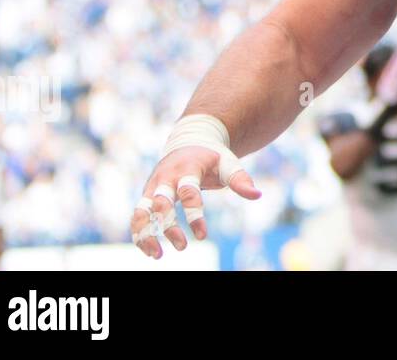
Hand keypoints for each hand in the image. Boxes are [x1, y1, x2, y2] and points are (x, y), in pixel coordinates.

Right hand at [131, 146, 260, 259]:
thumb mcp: (228, 163)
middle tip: (182, 247)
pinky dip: (139, 233)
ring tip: (157, 255)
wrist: (189, 141)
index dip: (195, 216)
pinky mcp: (147, 195)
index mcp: (188, 168)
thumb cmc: (212, 157)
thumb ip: (240, 180)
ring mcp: (153, 186)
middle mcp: (166, 177)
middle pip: (161, 204)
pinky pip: (138, 215)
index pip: (189, 193)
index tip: (202, 236)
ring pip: (141, 211)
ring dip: (145, 233)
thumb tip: (257, 195)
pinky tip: (150, 250)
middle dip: (169, 227)